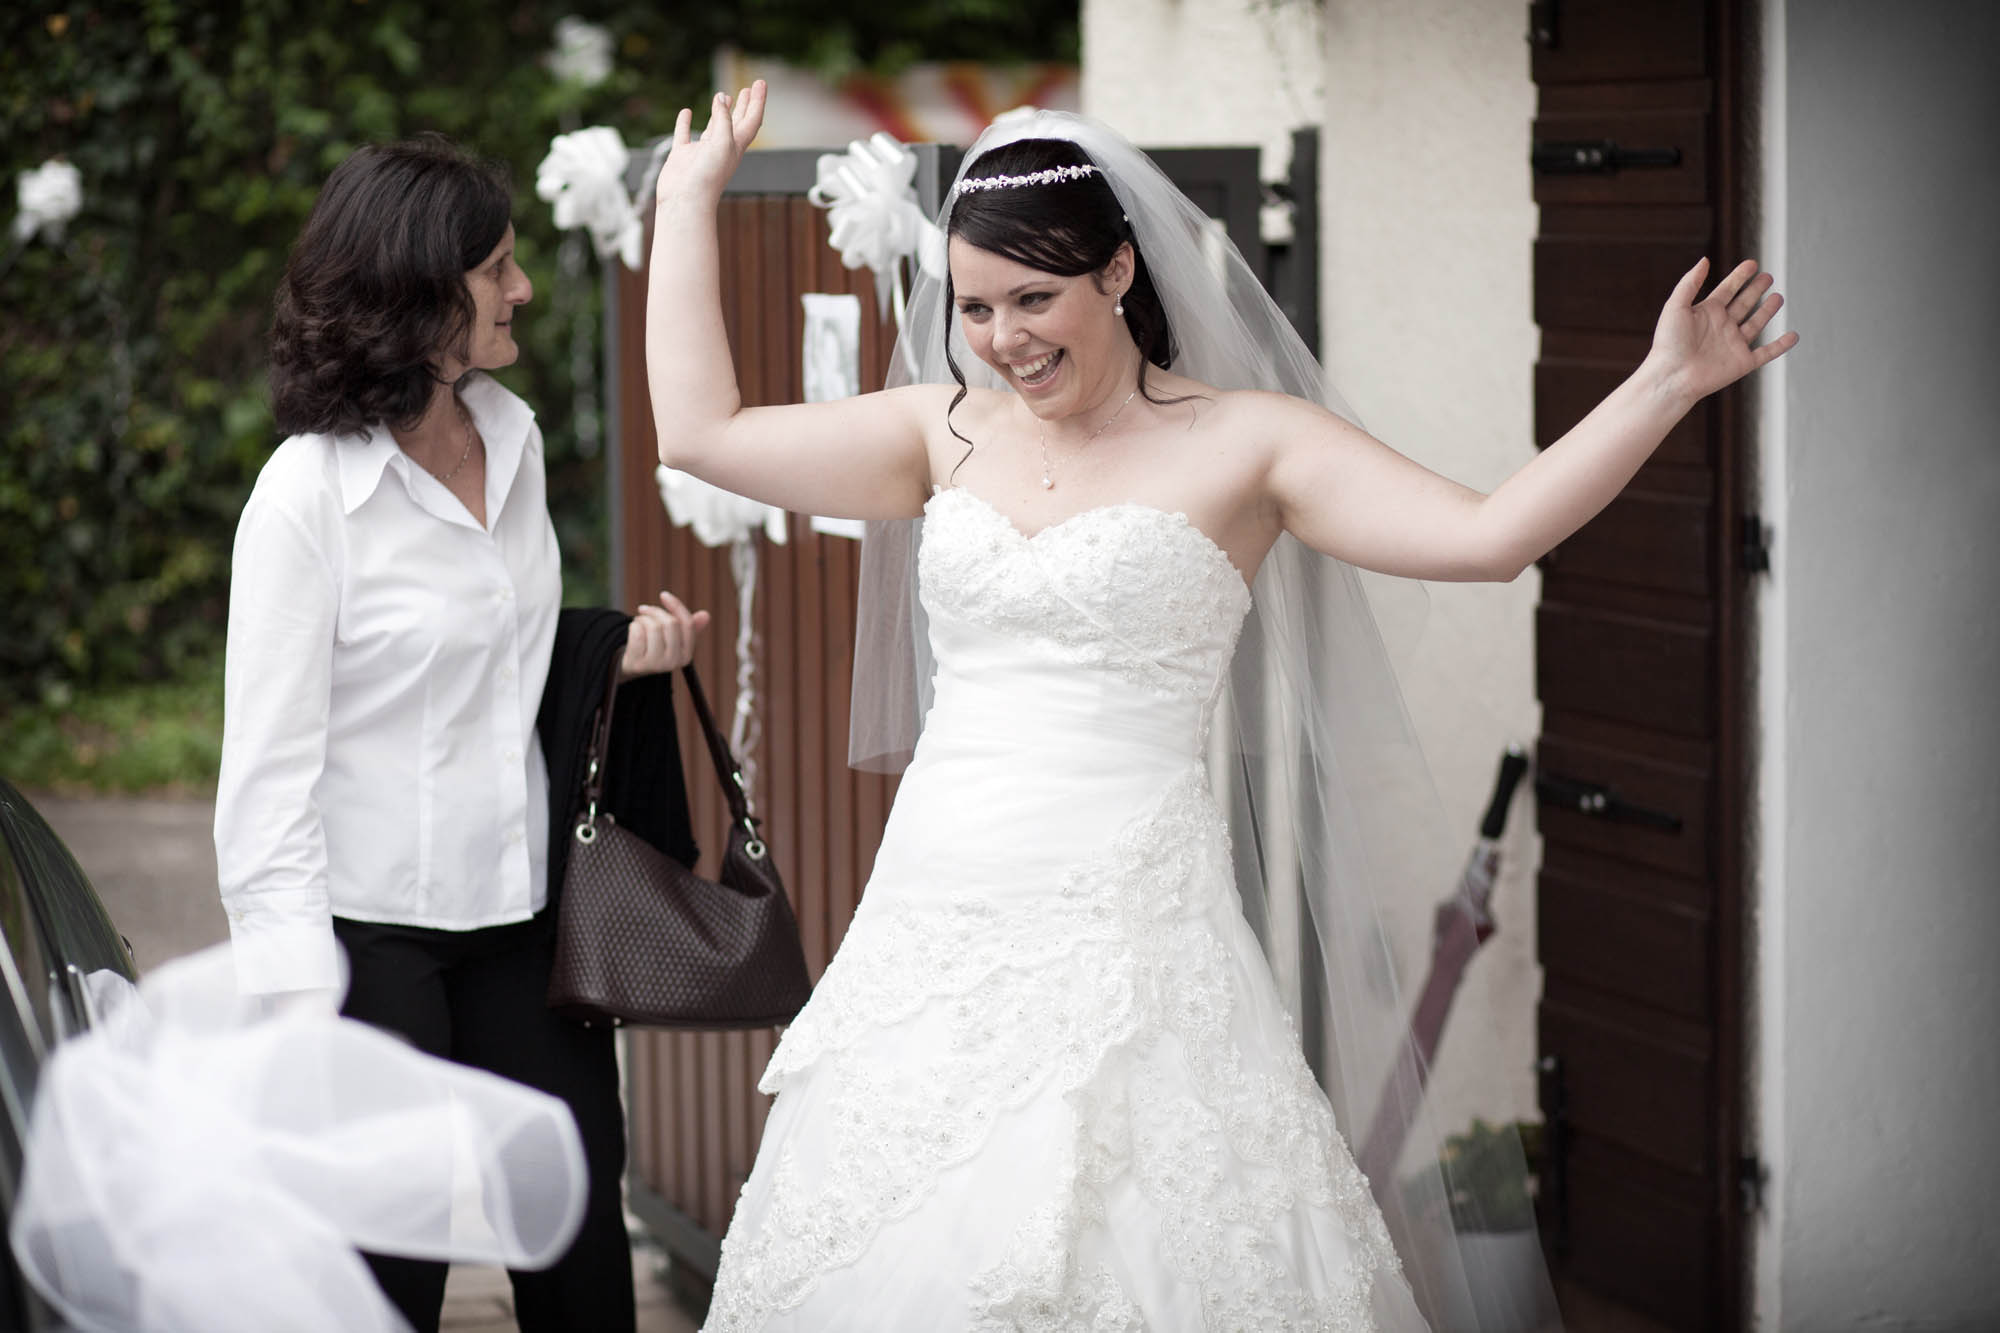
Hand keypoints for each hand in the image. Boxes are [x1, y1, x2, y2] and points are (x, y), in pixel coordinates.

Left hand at [620, 591, 709, 680]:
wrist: (632, 666)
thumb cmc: (654, 645)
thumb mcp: (672, 637)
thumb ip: (688, 626)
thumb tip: (706, 615)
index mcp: (686, 654)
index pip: (687, 624)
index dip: (676, 606)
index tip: (663, 595)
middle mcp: (674, 662)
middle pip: (670, 623)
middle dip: (655, 611)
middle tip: (644, 610)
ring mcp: (656, 665)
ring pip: (653, 626)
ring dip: (642, 618)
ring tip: (639, 622)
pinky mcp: (638, 664)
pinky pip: (637, 633)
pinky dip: (633, 626)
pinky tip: (633, 630)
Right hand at [654, 80, 766, 207]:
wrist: (685, 201)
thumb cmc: (708, 176)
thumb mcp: (722, 142)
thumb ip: (724, 119)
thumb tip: (722, 97)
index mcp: (736, 146)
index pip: (752, 119)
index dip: (758, 101)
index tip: (761, 82)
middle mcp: (721, 148)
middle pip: (738, 122)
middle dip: (745, 105)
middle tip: (750, 88)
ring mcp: (702, 152)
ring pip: (714, 127)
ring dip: (721, 111)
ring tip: (724, 96)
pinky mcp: (683, 155)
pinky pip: (684, 134)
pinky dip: (685, 122)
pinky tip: (687, 112)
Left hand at [1648, 257, 1798, 403]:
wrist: (1672, 377)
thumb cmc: (1668, 344)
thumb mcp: (1676, 306)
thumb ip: (1690, 282)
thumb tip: (1705, 260)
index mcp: (1706, 313)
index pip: (1727, 289)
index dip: (1739, 276)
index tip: (1752, 264)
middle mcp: (1721, 327)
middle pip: (1743, 304)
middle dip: (1755, 290)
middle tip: (1767, 277)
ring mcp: (1733, 345)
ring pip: (1755, 324)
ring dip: (1767, 311)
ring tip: (1778, 297)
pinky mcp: (1742, 363)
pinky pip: (1767, 353)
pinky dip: (1781, 346)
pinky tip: (1793, 336)